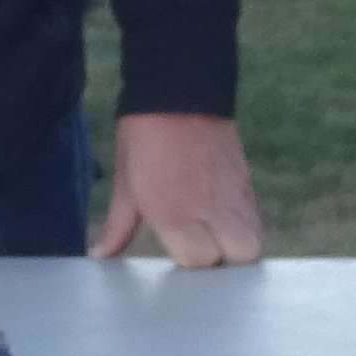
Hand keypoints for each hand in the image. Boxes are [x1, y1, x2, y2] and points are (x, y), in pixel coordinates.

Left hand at [92, 112, 265, 266]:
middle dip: (222, 265)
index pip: (199, 262)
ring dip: (236, 249)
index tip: (177, 258)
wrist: (179, 90)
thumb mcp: (125, 183)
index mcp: (175, 213)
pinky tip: (222, 223)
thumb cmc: (145, 137)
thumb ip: (118, 227)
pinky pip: (254, 219)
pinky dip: (243, 228)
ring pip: (254, 242)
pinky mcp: (246, 183)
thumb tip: (101, 255)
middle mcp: (211, 209)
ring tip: (214, 243)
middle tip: (200, 255)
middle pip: (238, 258)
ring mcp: (234, 196)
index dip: (189, 265)